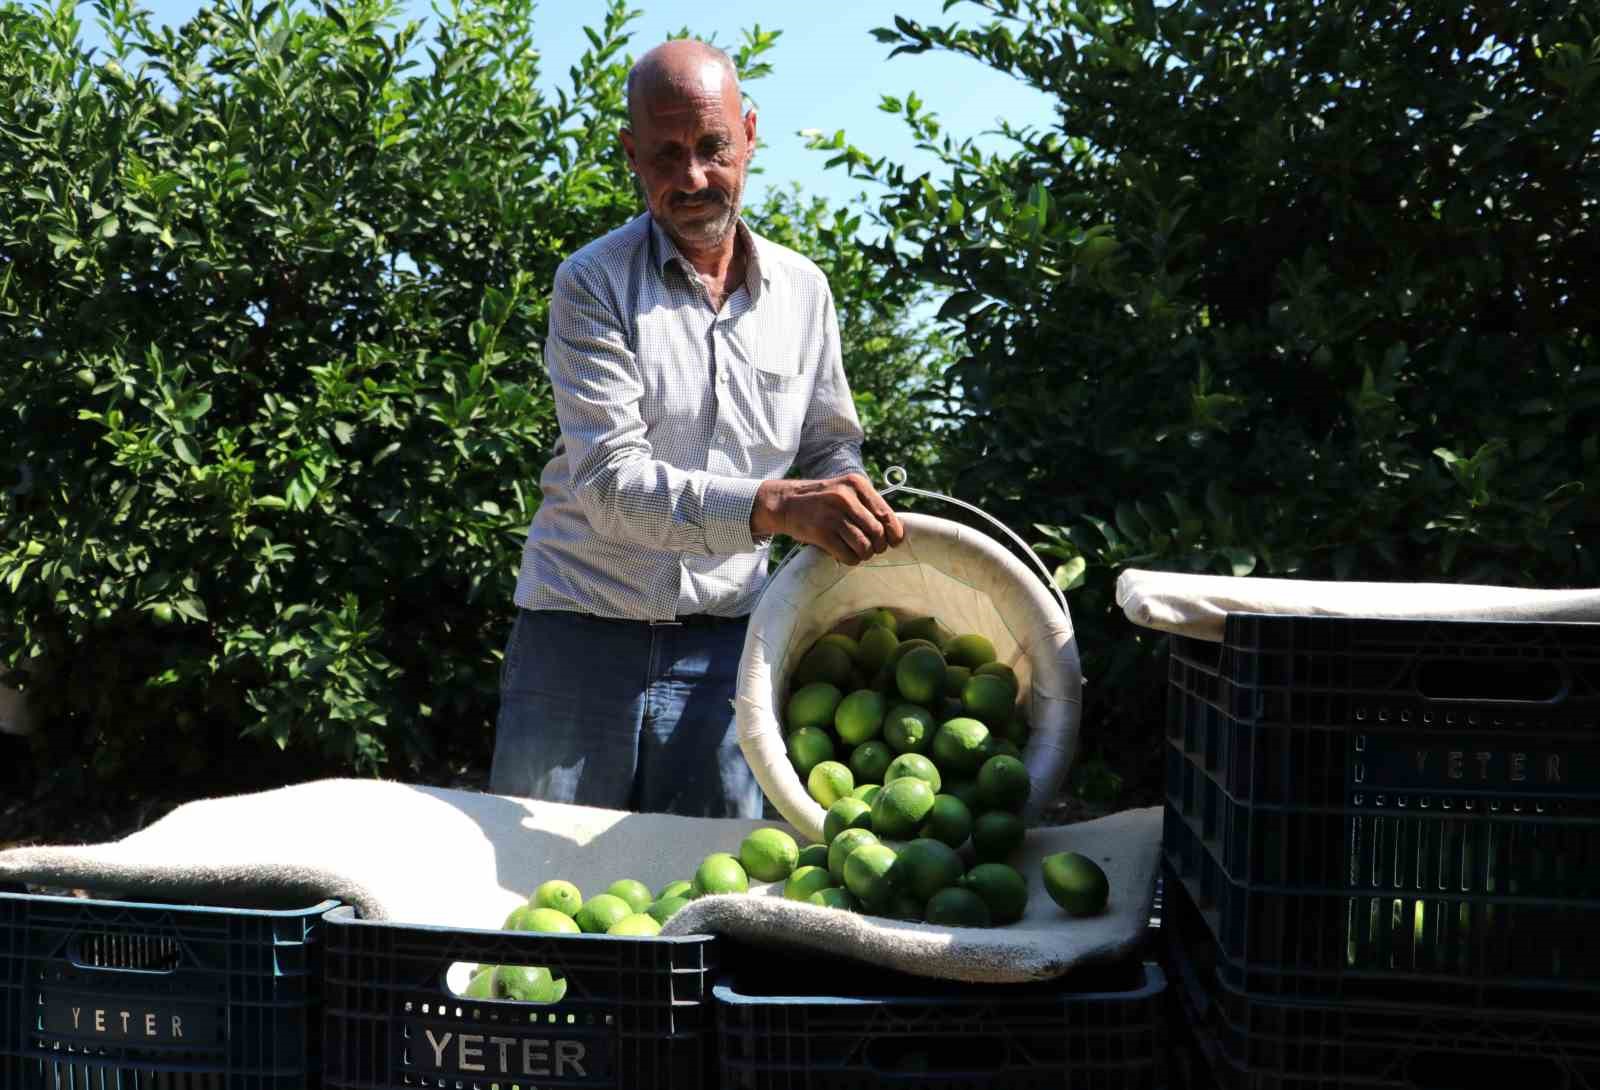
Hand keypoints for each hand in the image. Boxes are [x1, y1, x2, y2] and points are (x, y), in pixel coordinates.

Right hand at [752, 474, 905, 565]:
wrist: (786, 502)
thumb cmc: (822, 501)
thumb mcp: (845, 491)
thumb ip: (867, 506)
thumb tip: (893, 531)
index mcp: (856, 484)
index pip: (886, 514)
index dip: (893, 533)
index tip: (892, 542)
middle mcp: (846, 497)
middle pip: (877, 532)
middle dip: (878, 546)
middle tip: (872, 549)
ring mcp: (832, 515)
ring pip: (864, 545)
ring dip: (864, 555)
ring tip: (859, 553)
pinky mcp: (821, 532)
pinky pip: (847, 555)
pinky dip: (850, 560)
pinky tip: (845, 556)